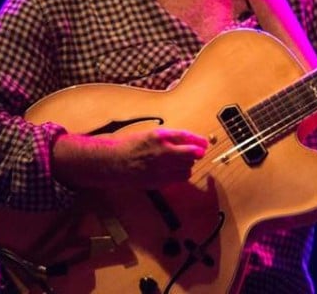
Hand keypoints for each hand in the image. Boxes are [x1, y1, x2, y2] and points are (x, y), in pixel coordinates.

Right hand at [53, 128, 207, 189]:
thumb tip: (186, 140)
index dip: (198, 141)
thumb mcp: (148, 134)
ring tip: (184, 162)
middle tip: (199, 152)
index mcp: (159, 136)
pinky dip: (181, 175)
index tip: (204, 143)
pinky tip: (176, 171)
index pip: (186, 137)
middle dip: (196, 153)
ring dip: (189, 165)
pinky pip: (178, 179)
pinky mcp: (158, 180)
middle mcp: (162, 151)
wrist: (112, 162)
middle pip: (190, 154)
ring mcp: (161, 167)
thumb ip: (167, 137)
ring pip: (186, 168)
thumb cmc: (128, 146)